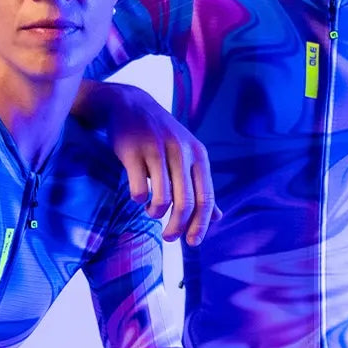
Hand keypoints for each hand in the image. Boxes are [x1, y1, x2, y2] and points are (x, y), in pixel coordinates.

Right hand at [103, 84, 221, 245]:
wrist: (129, 104)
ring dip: (156, 213)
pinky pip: (139, 188)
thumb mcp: (186, 155)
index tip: (193, 243)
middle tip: (169, 238)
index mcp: (198, 155)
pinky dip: (139, 200)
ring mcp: (156, 150)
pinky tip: (137, 196)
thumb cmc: (160, 136)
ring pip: (162, 198)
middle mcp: (180, 151)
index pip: (206, 197)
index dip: (201, 224)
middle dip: (178, 227)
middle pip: (185, 202)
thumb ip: (200, 186)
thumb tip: (218, 218)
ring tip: (151, 211)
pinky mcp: (132, 151)